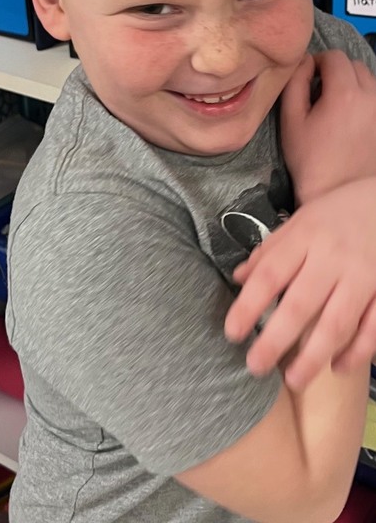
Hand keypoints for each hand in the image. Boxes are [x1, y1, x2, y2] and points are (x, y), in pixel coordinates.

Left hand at [224, 177, 375, 389]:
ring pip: (337, 323)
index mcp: (305, 236)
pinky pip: (372, 328)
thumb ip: (271, 251)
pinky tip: (337, 368)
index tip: (232, 333)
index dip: (249, 305)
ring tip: (293, 380)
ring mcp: (363, 277)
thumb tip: (238, 279)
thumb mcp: (300, 220)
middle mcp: (332, 258)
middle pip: (301, 304)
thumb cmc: (337, 213)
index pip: (271, 274)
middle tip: (255, 366)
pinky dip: (356, 352)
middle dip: (276, 339)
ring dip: (314, 356)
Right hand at [281, 50, 375, 203]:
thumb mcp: (291, 120)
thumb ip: (295, 83)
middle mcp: (370, 98)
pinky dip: (365, 100)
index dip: (318, 62)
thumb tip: (304, 60)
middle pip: (354, 65)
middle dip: (336, 72)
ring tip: (338, 108)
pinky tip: (352, 119)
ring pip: (369, 80)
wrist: (336, 194)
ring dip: (353, 84)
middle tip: (321, 94)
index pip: (334, 56)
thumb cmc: (310, 160)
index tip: (309, 79)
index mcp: (344, 94)